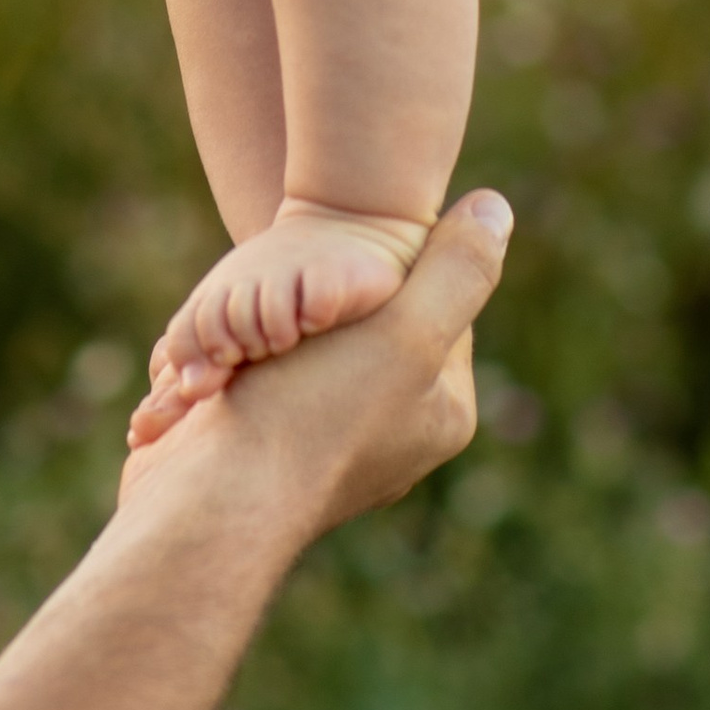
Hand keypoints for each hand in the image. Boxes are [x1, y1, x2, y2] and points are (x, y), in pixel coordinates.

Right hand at [113, 191, 509, 539]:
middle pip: (376, 329)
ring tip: (261, 312)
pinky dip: (253, 361)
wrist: (211, 500)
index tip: (360, 247)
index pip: (437, 308)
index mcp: (440, 414)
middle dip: (337, 299)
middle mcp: (394, 439)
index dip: (400, 264)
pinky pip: (273, 383)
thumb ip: (456, 271)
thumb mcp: (407, 331)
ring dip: (288, 328)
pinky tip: (232, 349)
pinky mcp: (271, 455)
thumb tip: (497, 208)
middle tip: (303, 276)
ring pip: (318, 353)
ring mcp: (330, 452)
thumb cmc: (314, 412)